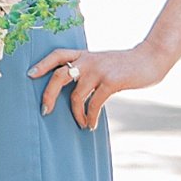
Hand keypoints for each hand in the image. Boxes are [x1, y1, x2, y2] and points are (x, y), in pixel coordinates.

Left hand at [33, 44, 161, 128]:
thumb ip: (88, 71)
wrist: (150, 59)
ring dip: (76, 114)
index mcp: (83, 55)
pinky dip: (91, 117)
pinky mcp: (110, 81)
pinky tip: (91, 125)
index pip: (57, 55)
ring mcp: (98, 70)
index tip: (30, 75)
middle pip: (58, 76)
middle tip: (44, 111)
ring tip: (81, 123)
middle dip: (48, 95)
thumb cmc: (125, 65)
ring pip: (76, 95)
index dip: (42, 64)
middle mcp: (87, 60)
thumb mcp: (102, 62)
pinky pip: (94, 104)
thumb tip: (73, 91)